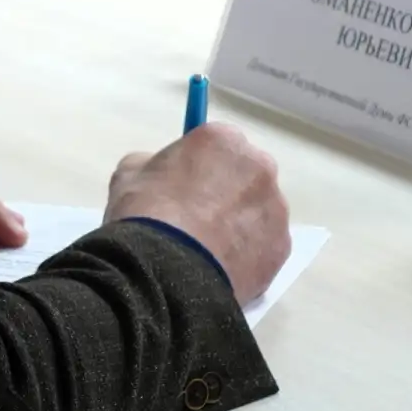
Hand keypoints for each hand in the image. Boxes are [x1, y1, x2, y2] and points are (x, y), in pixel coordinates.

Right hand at [104, 122, 290, 302]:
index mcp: (224, 140)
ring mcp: (275, 209)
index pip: (218, 145)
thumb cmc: (146, 213)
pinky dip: (248, 255)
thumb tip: (164, 175)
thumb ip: (153, 164)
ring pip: (258, 212)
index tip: (186, 185)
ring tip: (209, 250)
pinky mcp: (281, 248)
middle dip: (227, 192)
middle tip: (198, 218)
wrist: (166, 270)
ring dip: (240, 224)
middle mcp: (259, 167)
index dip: (201, 165)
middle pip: (246, 175)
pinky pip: (263, 246)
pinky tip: (221, 268)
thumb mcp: (130, 174)